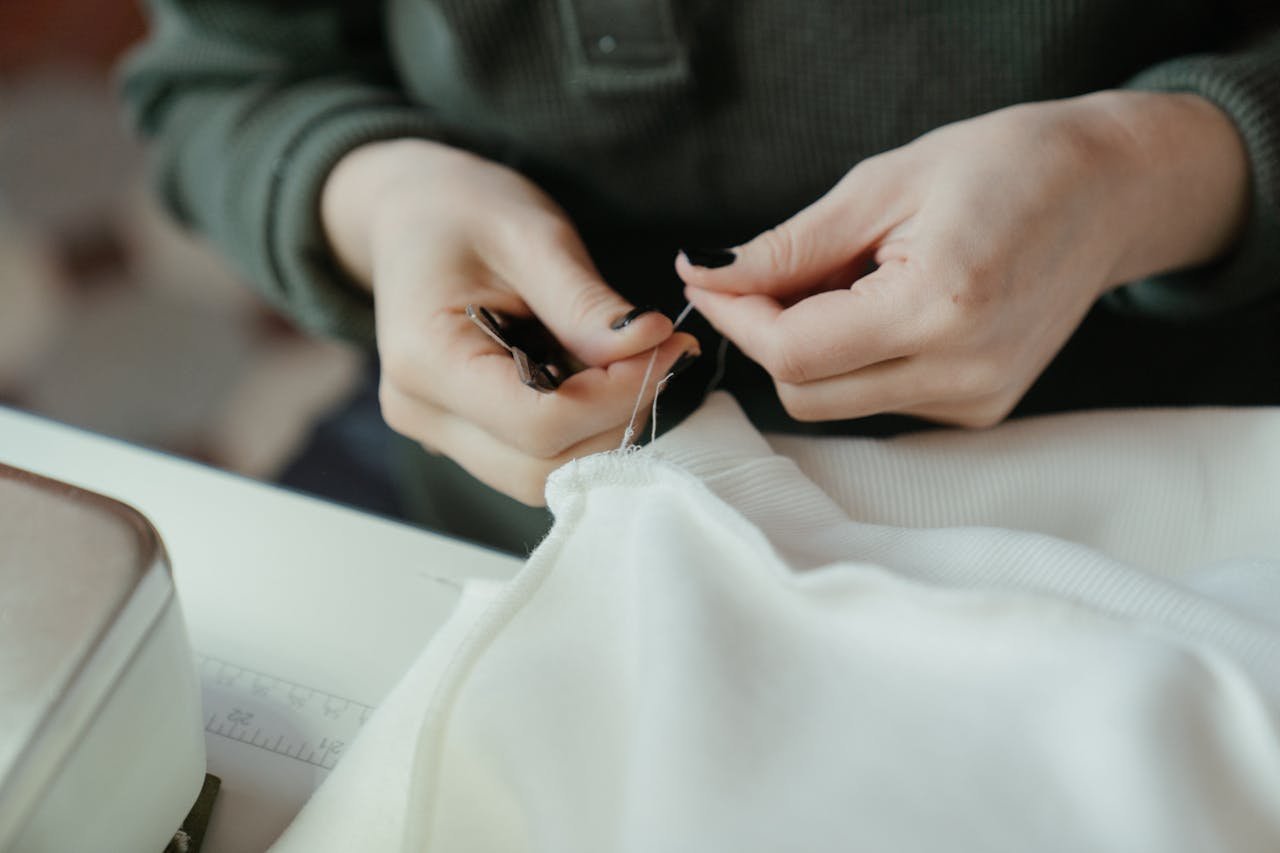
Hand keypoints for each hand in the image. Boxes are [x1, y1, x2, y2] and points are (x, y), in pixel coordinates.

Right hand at [323, 139, 697, 504]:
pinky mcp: (461, 436)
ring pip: (541, 476)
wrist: (413, 213)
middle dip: (616, 420)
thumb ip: (586, 303)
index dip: (617, 397)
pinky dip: (581, 430)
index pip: (539, 422)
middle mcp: (422, 412)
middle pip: (541, 467)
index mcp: (426, 359)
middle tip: (662, 355)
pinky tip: (598, 377)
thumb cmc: (465, 211)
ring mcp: (436, 432)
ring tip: (633, 363)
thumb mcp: (532, 236)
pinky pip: (532, 458)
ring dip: (603, 431)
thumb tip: (651, 344)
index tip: (668, 346)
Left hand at [679, 91, 1247, 425]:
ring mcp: (975, 402)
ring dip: (810, 347)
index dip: (737, 318)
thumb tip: (705, 277)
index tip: (709, 279)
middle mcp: (962, 374)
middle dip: (767, 335)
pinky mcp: (978, 412)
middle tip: (773, 271)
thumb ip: (789, 246)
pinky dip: (854, 358)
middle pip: (804, 393)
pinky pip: (875, 399)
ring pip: (834, 403)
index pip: (794, 354)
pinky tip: (885, 305)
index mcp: (940, 308)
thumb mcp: (883, 186)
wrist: (1107, 193)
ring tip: (850, 277)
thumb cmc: (1002, 166)